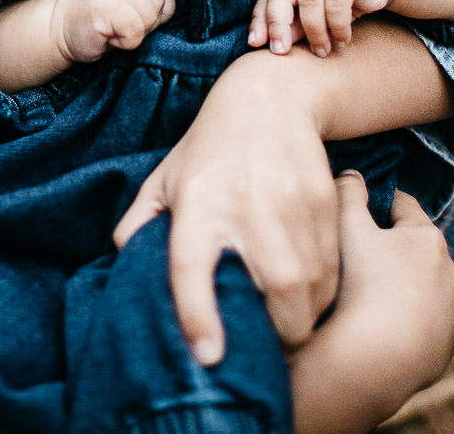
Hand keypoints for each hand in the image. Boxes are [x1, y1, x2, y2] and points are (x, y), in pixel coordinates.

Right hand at [53, 0, 173, 64]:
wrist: (57, 31)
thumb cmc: (98, 23)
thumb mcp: (127, 2)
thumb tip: (170, 10)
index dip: (154, 13)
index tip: (128, 16)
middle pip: (159, 5)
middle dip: (144, 24)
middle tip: (118, 26)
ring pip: (148, 18)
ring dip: (133, 34)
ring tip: (111, 30)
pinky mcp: (102, 4)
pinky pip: (134, 31)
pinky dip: (124, 42)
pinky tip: (107, 36)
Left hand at [111, 53, 338, 360]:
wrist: (271, 97)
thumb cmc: (209, 148)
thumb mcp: (164, 178)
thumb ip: (139, 223)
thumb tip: (121, 267)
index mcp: (197, 202)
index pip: (191, 267)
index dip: (198, 317)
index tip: (208, 357)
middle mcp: (246, 204)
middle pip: (277, 291)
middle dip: (279, 336)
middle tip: (266, 345)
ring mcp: (291, 204)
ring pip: (312, 290)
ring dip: (303, 320)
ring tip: (287, 325)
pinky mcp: (324, 202)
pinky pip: (332, 269)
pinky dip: (322, 294)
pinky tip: (307, 293)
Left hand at [251, 0, 396, 57]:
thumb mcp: (313, 12)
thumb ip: (294, 25)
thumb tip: (275, 47)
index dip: (260, 21)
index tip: (256, 44)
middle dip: (280, 27)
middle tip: (282, 52)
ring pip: (310, 2)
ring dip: (315, 32)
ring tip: (323, 51)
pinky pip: (336, 3)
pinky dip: (337, 26)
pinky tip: (342, 40)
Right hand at [285, 174, 453, 433]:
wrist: (372, 363)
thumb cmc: (358, 287)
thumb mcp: (344, 228)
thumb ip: (347, 192)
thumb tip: (352, 173)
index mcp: (428, 237)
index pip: (402, 205)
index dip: (376, 204)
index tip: (356, 214)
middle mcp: (453, 271)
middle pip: (417, 249)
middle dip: (393, 250)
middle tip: (358, 261)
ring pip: (428, 287)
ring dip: (407, 287)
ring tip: (371, 299)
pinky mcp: (451, 346)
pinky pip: (430, 323)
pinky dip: (413, 321)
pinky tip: (386, 328)